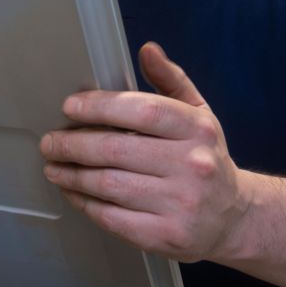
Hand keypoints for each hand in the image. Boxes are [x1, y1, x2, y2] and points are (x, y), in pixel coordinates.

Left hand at [39, 42, 247, 261]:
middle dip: (73, 144)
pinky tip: (74, 193)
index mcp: (198, 129)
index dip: (100, 107)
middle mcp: (192, 165)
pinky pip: (112, 217)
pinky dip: (85, 204)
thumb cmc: (206, 159)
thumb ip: (171, 80)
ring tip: (54, 167)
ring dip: (72, 175)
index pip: (142, 111)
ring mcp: (179, 203)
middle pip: (116, 150)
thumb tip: (148, 50)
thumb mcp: (199, 113)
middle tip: (51, 142)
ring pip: (108, 185)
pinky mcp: (165, 236)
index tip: (71, 107)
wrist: (234, 217)